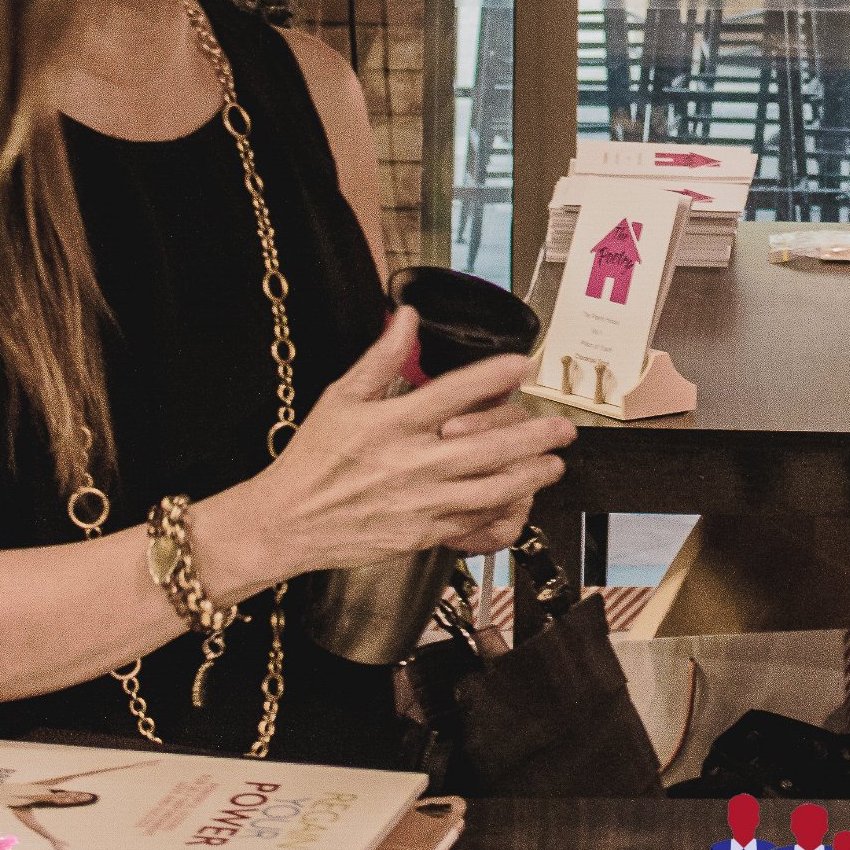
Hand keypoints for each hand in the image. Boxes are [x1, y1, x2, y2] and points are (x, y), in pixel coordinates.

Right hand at [202, 309, 574, 587]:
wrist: (286, 523)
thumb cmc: (312, 459)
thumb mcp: (340, 397)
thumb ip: (380, 357)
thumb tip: (408, 315)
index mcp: (391, 424)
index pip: (452, 393)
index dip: (494, 376)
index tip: (524, 364)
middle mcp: (410, 463)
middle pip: (486, 447)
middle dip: (531, 436)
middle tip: (562, 426)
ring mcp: (419, 503)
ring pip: (488, 489)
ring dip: (528, 475)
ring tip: (555, 464)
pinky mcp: (420, 534)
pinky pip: (471, 522)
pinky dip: (501, 511)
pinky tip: (520, 499)